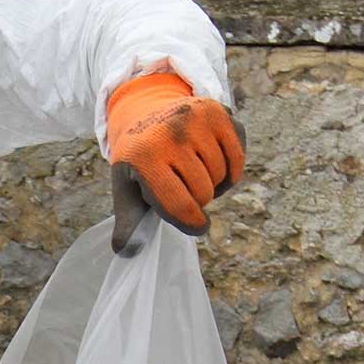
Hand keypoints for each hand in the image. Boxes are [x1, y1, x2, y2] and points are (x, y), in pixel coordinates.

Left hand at [106, 73, 245, 254]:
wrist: (144, 110)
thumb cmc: (139, 159)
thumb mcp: (126, 187)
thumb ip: (129, 221)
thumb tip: (126, 252)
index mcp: (144, 158)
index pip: (179, 205)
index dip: (191, 223)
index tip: (196, 226)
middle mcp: (169, 135)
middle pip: (203, 192)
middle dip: (197, 200)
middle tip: (184, 188)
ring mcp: (193, 119)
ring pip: (220, 175)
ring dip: (214, 183)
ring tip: (195, 173)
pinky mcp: (216, 111)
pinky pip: (237, 156)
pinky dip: (231, 169)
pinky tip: (213, 162)